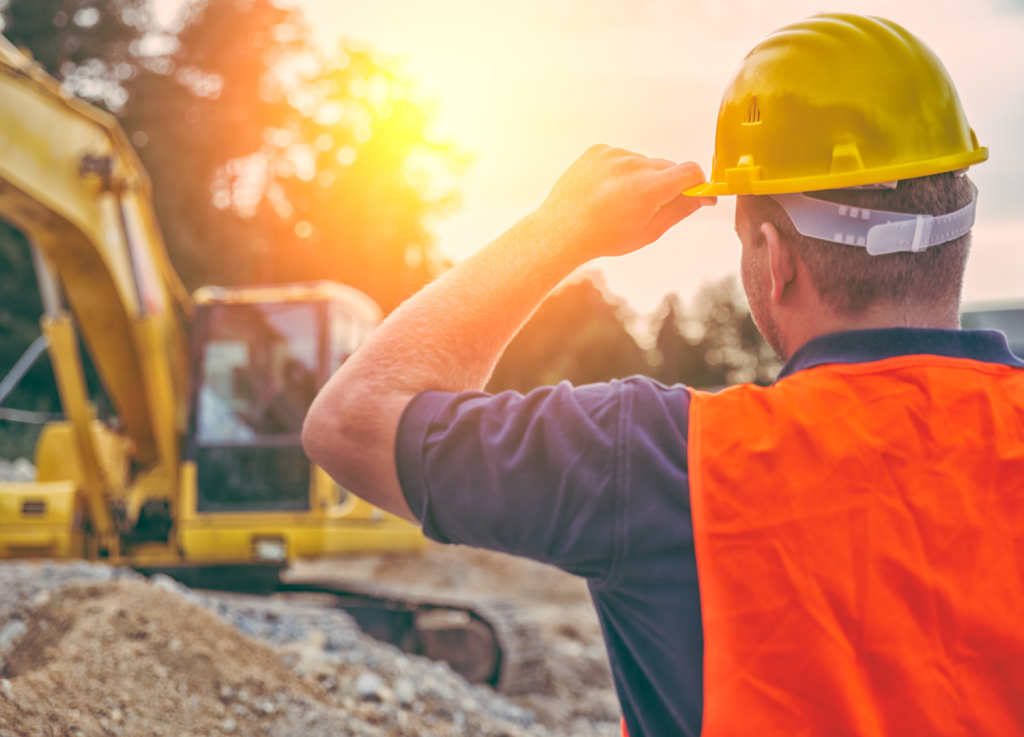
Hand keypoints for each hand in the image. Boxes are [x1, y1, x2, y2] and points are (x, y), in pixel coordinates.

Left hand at [531, 144, 714, 261]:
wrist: (562, 230)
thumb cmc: (603, 237)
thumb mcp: (648, 232)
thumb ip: (679, 211)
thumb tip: (703, 197)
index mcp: (650, 187)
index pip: (691, 171)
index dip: (696, 183)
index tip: (693, 193)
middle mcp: (634, 165)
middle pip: (666, 167)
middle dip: (665, 184)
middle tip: (645, 207)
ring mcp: (614, 154)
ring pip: (642, 162)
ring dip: (639, 177)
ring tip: (617, 201)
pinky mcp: (599, 150)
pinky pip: (620, 156)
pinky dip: (619, 170)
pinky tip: (604, 191)